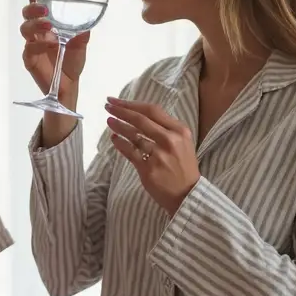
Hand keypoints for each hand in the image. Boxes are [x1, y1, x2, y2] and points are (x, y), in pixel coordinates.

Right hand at [19, 0, 88, 97]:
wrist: (69, 85)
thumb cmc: (72, 62)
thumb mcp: (81, 44)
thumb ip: (82, 32)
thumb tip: (89, 19)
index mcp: (47, 27)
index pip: (37, 10)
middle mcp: (37, 34)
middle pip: (26, 16)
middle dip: (32, 9)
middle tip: (44, 9)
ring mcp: (32, 46)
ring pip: (25, 30)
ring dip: (35, 25)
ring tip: (48, 25)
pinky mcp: (30, 60)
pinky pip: (29, 49)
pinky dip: (38, 45)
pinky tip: (49, 44)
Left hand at [104, 97, 200, 214]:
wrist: (187, 194)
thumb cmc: (183, 167)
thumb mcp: (183, 143)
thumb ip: (166, 129)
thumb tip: (140, 115)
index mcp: (180, 131)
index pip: (152, 110)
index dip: (132, 104)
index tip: (117, 101)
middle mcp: (170, 140)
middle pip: (140, 119)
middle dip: (121, 110)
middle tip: (108, 106)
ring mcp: (159, 155)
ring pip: (133, 135)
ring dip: (118, 126)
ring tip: (109, 121)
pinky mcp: (148, 169)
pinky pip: (130, 152)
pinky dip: (119, 143)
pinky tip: (114, 138)